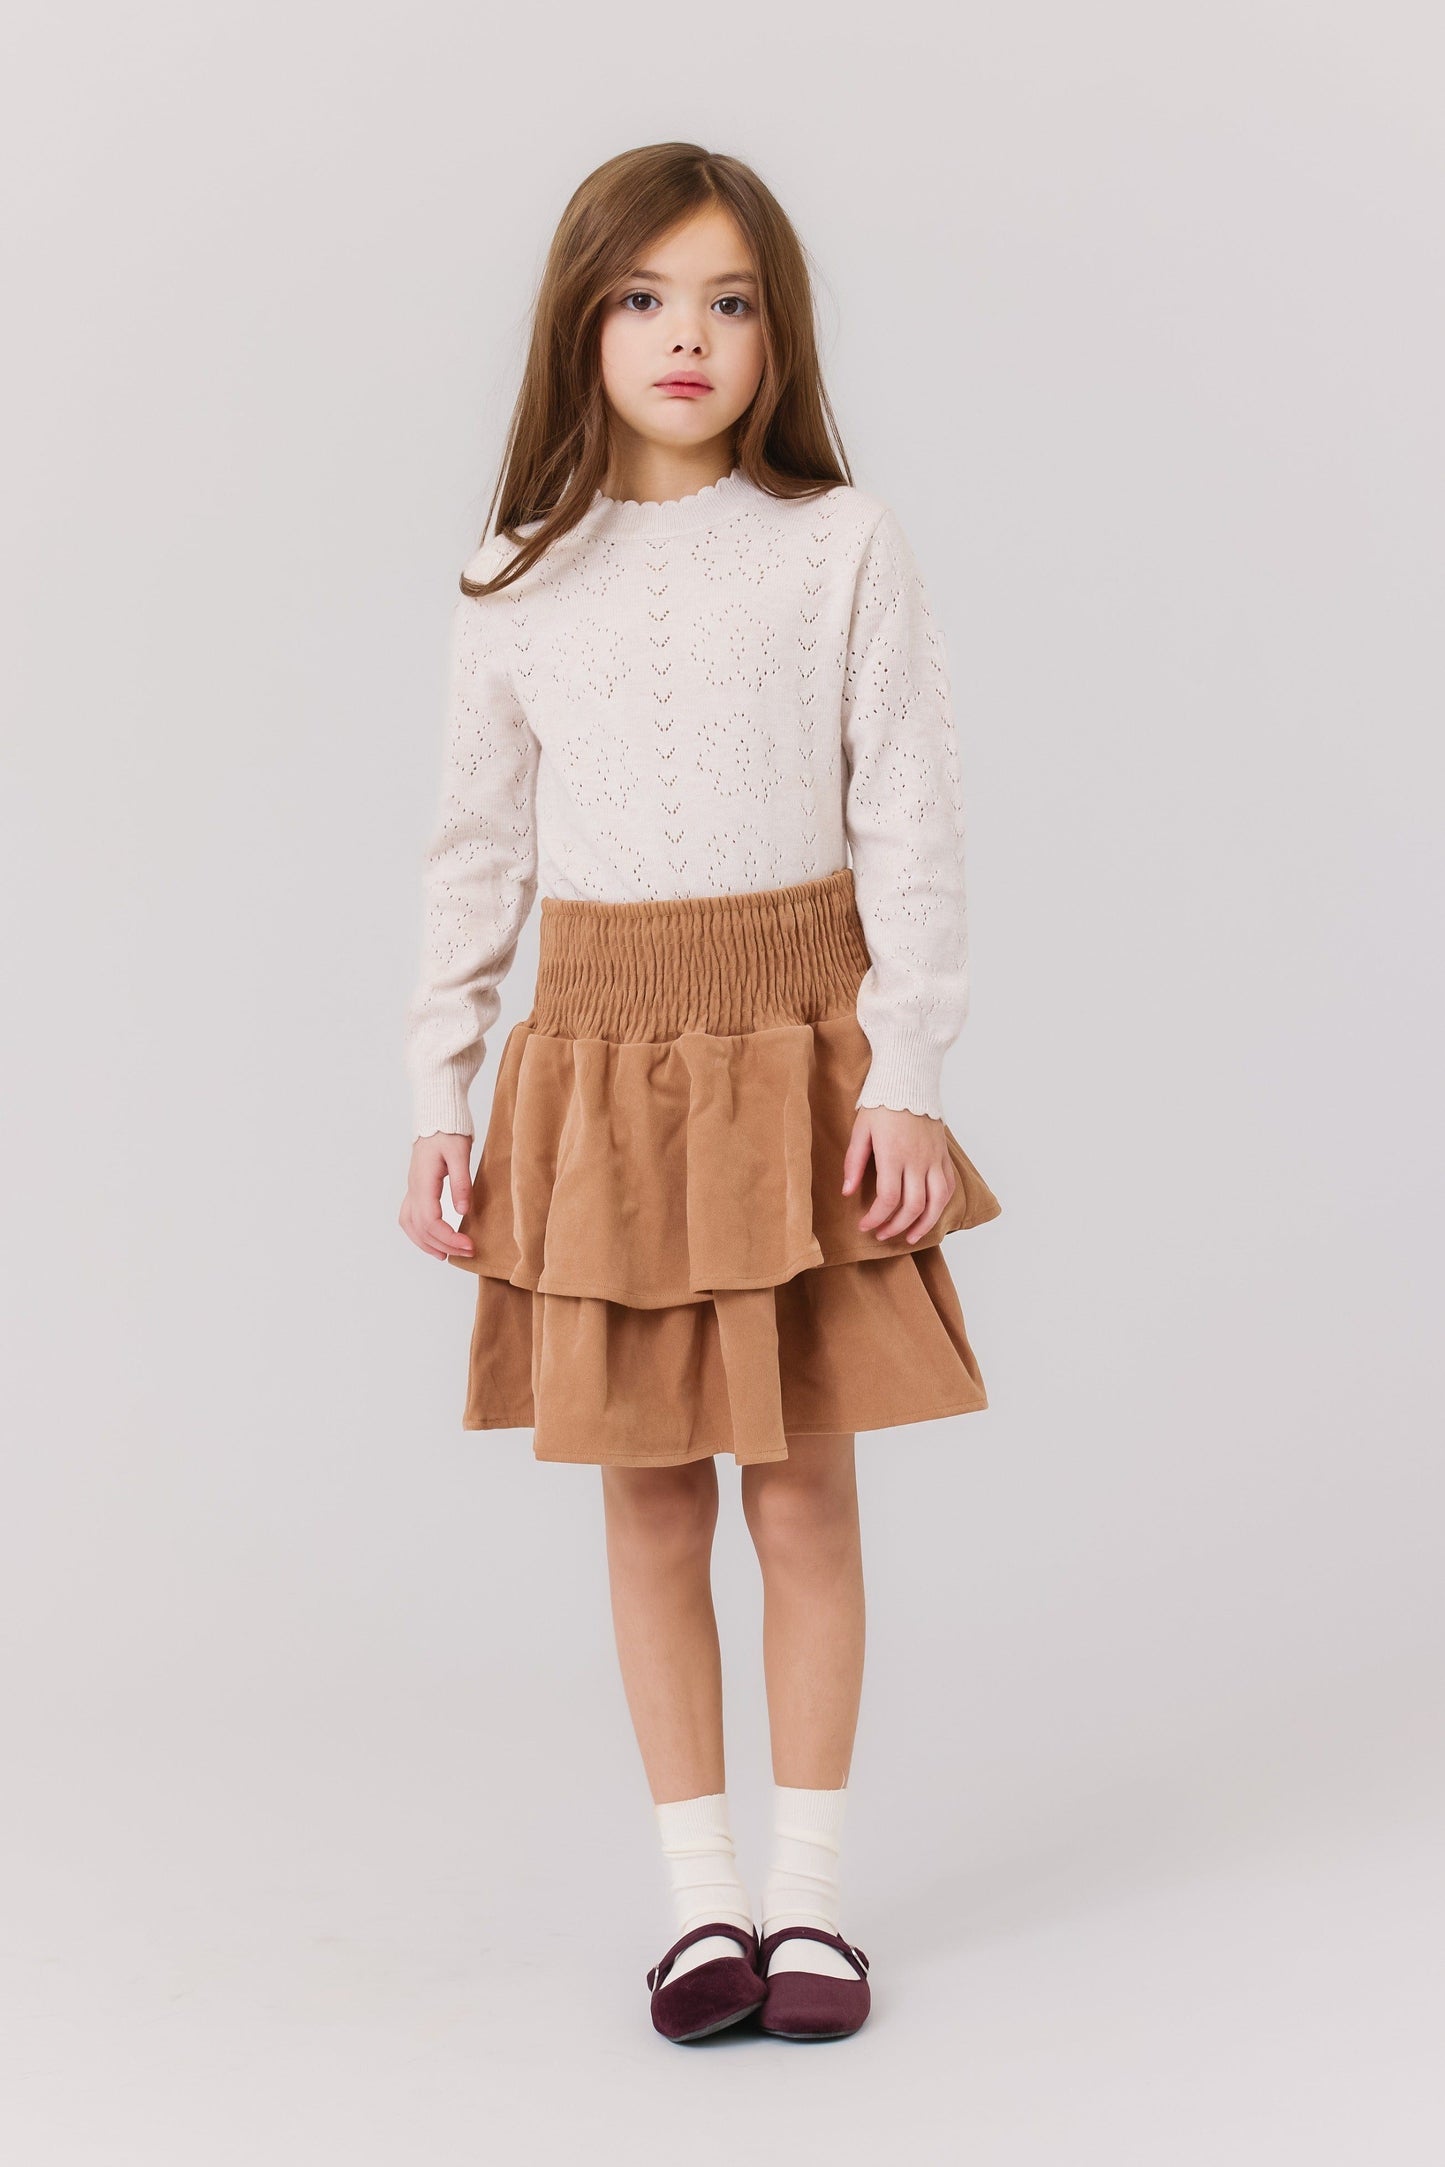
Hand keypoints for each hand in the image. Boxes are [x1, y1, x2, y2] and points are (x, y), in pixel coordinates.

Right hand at [399, 1133, 476, 1259]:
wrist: (437, 1116)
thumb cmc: (448, 1131)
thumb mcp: (460, 1153)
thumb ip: (461, 1182)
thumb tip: (462, 1212)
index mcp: (423, 1181)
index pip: (430, 1220)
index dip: (449, 1237)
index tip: (469, 1245)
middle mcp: (413, 1188)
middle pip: (421, 1228)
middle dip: (444, 1244)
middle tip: (468, 1252)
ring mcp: (412, 1188)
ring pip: (410, 1225)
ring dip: (427, 1243)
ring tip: (446, 1255)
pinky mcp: (416, 1188)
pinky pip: (410, 1217)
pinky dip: (419, 1233)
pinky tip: (433, 1239)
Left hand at [842, 1106, 955, 1244]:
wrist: (909, 1083)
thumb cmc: (881, 1106)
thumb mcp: (860, 1131)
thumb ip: (854, 1163)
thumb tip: (847, 1193)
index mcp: (894, 1154)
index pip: (889, 1198)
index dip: (876, 1218)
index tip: (864, 1226)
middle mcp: (918, 1160)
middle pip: (913, 1206)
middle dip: (897, 1227)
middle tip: (882, 1235)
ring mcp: (934, 1159)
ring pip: (937, 1202)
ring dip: (924, 1224)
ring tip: (911, 1237)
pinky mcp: (943, 1156)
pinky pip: (948, 1187)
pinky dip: (941, 1206)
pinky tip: (930, 1215)